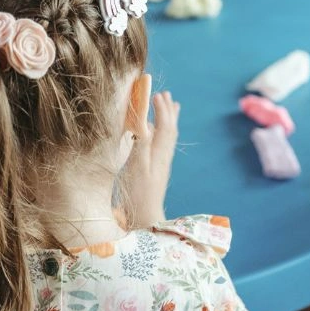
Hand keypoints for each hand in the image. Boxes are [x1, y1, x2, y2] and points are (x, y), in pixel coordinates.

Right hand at [121, 78, 180, 226]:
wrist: (146, 217)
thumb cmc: (138, 194)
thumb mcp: (137, 167)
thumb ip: (141, 144)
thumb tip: (145, 122)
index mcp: (159, 153)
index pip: (163, 126)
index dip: (161, 109)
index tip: (157, 93)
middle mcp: (163, 156)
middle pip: (169, 129)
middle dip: (168, 111)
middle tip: (166, 95)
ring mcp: (161, 163)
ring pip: (168, 136)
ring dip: (169, 119)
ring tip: (172, 106)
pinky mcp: (157, 169)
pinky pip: (163, 144)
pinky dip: (163, 131)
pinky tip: (156, 132)